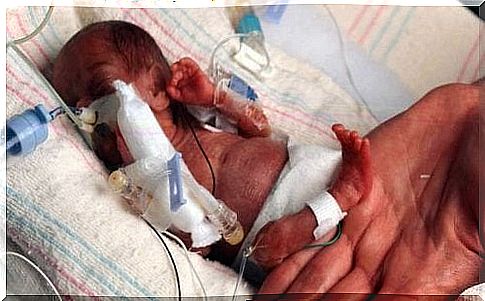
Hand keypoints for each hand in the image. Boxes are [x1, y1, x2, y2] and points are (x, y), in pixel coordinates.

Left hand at [167, 57, 213, 105]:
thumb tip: (167, 86)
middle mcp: (183, 76)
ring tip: (177, 70)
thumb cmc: (197, 97)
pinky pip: (188, 61)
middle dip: (173, 73)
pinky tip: (182, 62)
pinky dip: (185, 60)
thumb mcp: (181, 97)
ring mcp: (189, 72)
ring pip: (180, 65)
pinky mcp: (195, 68)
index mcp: (179, 83)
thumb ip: (172, 92)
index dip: (170, 79)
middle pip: (174, 70)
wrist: (208, 97)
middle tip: (175, 77)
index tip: (172, 82)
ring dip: (177, 67)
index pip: (171, 77)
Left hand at [258, 87, 480, 298]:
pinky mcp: (353, 187)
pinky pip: (317, 212)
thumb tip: (412, 297)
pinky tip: (267, 246)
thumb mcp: (483, 234)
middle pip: (335, 291)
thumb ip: (441, 274)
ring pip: (317, 259)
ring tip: (262, 294)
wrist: (480, 119)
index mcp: (420, 273)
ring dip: (289, 278)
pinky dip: (292, 229)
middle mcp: (386, 251)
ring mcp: (365, 220)